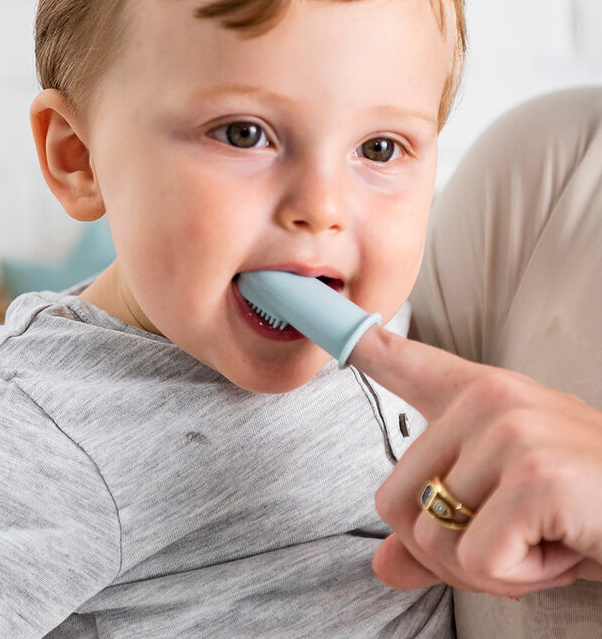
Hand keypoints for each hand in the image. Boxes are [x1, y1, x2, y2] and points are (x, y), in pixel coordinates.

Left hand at [350, 325, 601, 596]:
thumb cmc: (586, 508)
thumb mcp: (505, 516)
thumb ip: (439, 536)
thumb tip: (382, 565)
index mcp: (479, 397)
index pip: (405, 361)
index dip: (362, 343)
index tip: (321, 317)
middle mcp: (488, 402)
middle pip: (393, 501)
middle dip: (444, 549)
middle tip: (512, 542)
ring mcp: (510, 434)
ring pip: (429, 536)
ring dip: (486, 568)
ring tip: (542, 540)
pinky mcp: (534, 477)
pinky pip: (475, 560)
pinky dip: (517, 580)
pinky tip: (561, 550)